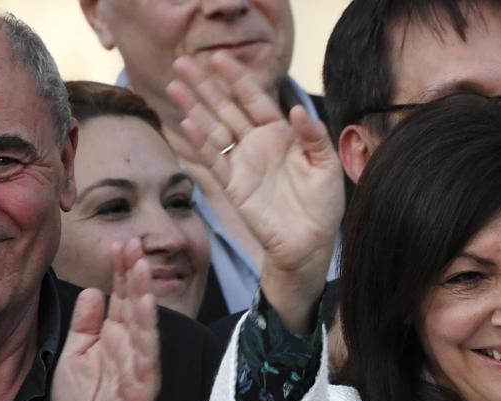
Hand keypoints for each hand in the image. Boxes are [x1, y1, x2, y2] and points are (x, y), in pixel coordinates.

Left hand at [52, 241, 159, 400]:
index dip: (120, 271)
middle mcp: (131, 348)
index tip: (120, 244)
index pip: (121, 297)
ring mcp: (139, 367)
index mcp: (114, 338)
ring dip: (143, 295)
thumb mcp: (75, 357)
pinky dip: (146, 332)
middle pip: (134, 304)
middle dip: (134, 274)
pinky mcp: (141, 388)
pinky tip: (145, 309)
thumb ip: (86, 326)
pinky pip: (144, 356)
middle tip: (132, 243)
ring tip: (140, 268)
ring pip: (143, 325)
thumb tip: (94, 292)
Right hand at [167, 53, 343, 331]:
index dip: (237, 79)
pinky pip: (215, 160)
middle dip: (205, 85)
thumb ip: (313, 137)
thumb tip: (297, 111)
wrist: (311, 243)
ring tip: (173, 85)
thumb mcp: (326, 166)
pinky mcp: (234, 186)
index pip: (255, 99)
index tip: (219, 57)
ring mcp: (243, 164)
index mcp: (281, 134)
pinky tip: (187, 123)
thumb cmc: (322, 205)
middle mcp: (258, 144)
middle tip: (182, 61)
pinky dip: (201, 142)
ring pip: (214, 128)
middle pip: (226, 107)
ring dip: (194, 108)